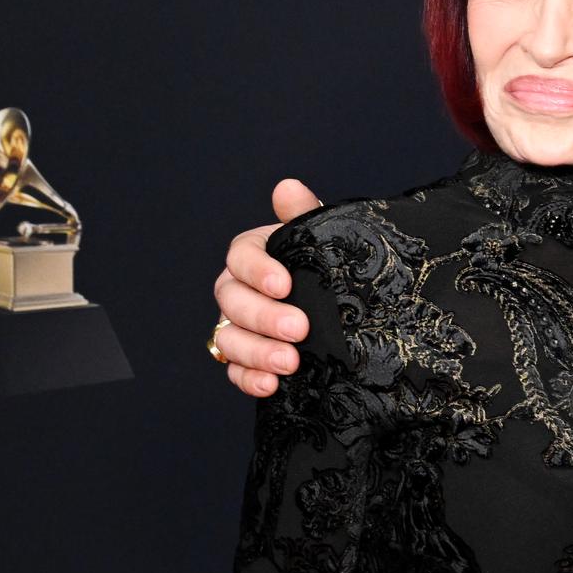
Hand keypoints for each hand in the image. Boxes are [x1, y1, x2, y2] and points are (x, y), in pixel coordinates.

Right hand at [210, 179, 323, 396]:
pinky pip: (235, 370)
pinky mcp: (245, 358)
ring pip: (228, 338)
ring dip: (257, 352)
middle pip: (231, 301)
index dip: (257, 270)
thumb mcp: (323, 240)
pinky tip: (271, 384)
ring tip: (290, 362)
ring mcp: (237, 325)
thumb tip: (288, 187)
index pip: (240, 256)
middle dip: (263, 316)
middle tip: (300, 329)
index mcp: (254, 255)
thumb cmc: (327, 265)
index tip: (284, 283)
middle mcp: (238, 289)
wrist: (345, 306)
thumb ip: (304, 216)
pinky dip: (249, 378)